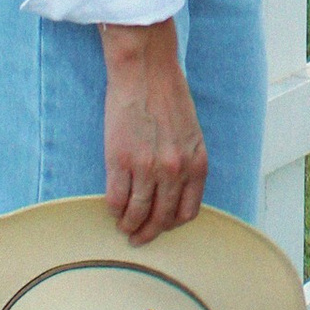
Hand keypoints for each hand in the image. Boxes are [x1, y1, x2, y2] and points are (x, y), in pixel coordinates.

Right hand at [99, 17, 208, 241]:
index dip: (172, 224)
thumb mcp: (192, 133)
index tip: (162, 226)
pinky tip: (112, 210)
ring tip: (124, 227)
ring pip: (138, 213)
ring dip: (129, 226)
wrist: (146, 71)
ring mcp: (147, 167)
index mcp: (197, 164)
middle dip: (149, 233)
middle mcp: (175, 170)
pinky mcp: (120, 160)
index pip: (188, 212)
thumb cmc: (168, 97)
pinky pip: (116, 198)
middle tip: (138, 238)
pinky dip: (114, 210)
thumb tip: (174, 191)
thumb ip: (187, 162)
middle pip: (162, 218)